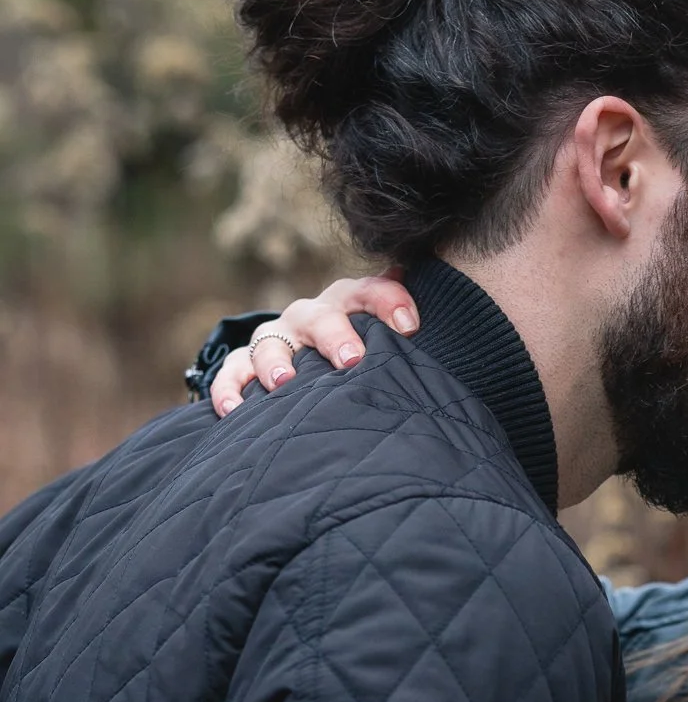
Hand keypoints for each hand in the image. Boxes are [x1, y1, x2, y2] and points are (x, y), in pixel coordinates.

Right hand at [210, 270, 418, 415]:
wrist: (323, 369)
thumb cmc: (368, 361)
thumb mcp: (392, 349)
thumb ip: (413, 341)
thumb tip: (445, 334)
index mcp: (349, 305)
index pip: (370, 291)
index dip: (389, 302)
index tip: (411, 326)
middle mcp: (310, 317)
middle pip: (318, 316)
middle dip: (334, 335)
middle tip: (351, 360)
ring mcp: (276, 340)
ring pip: (268, 342)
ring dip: (276, 362)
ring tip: (285, 384)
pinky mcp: (246, 366)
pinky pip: (232, 372)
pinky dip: (229, 389)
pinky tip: (235, 410)